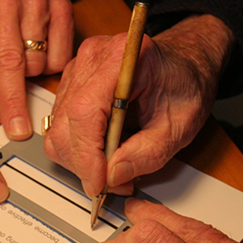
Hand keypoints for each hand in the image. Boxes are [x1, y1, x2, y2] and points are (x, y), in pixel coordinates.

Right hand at [44, 14, 232, 197]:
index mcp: (121, 59)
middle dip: (84, 164)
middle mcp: (92, 59)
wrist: (185, 63)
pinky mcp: (71, 84)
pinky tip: (103, 153)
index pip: (84, 112)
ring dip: (79, 160)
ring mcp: (77, 70)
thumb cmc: (185, 84)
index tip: (99, 183)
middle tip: (113, 183)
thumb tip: (113, 175)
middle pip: (64, 124)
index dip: (87, 154)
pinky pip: (59, 126)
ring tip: (112, 168)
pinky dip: (77, 149)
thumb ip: (148, 153)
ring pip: (57, 130)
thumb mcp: (180, 125)